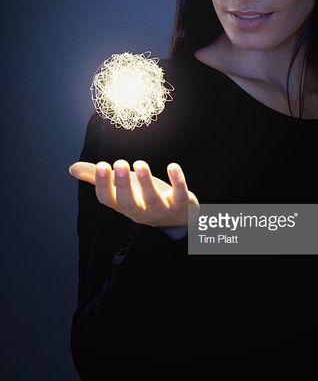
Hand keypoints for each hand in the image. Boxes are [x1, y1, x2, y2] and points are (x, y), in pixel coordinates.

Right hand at [68, 159, 198, 226]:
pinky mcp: (181, 204)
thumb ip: (99, 178)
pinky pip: (180, 195)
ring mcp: (161, 209)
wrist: (177, 217)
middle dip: (123, 185)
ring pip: (152, 199)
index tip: (101, 165)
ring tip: (140, 163)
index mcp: (123, 205)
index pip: (108, 200)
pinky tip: (173, 166)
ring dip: (146, 182)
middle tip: (119, 163)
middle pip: (128, 202)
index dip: (104, 185)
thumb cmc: (143, 197)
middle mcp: (140, 210)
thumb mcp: (122, 187)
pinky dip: (177, 182)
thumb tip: (72, 168)